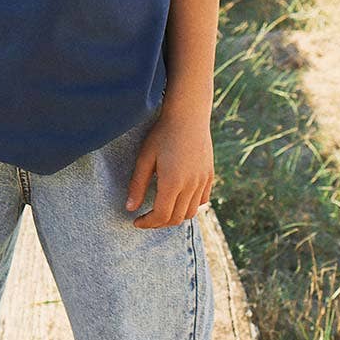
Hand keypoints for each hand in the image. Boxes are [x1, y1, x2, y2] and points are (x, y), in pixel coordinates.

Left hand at [125, 98, 214, 228]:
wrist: (188, 115)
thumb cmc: (162, 133)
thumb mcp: (145, 157)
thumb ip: (137, 184)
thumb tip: (130, 208)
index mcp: (172, 182)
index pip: (161, 215)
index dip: (147, 223)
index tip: (136, 221)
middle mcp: (190, 185)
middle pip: (176, 218)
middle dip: (159, 223)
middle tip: (146, 218)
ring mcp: (202, 181)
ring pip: (191, 212)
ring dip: (175, 216)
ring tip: (161, 210)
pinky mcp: (209, 176)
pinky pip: (202, 200)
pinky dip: (190, 206)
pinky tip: (179, 198)